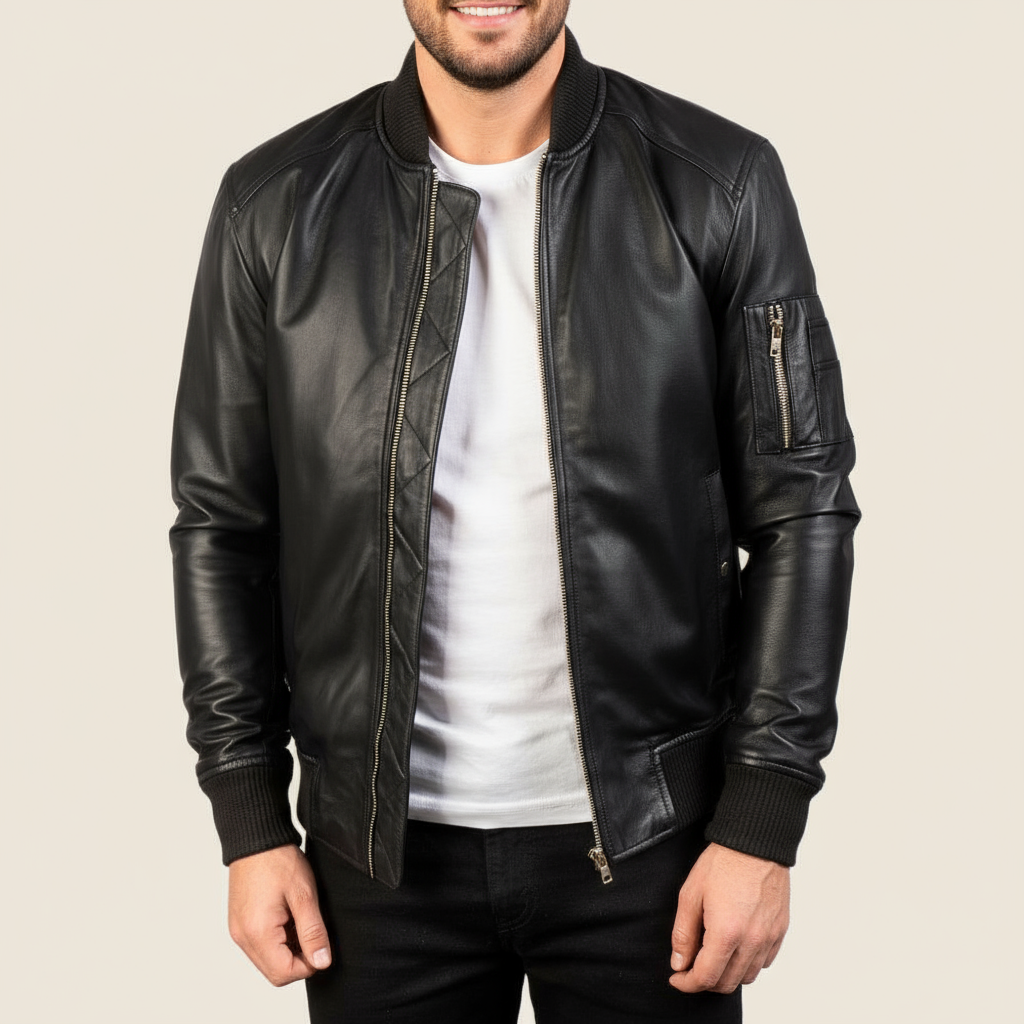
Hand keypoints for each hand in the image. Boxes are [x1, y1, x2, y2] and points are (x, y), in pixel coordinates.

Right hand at [227, 843, 332, 986]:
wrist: (256, 837)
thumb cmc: (279, 861)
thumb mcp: (304, 895)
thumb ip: (313, 932)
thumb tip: (322, 962)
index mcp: (257, 933)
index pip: (283, 974)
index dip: (308, 965)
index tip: (321, 944)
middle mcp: (242, 937)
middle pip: (274, 972)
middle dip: (298, 959)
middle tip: (312, 931)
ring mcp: (238, 930)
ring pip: (267, 960)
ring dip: (288, 949)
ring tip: (300, 919)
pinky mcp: (239, 923)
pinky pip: (260, 945)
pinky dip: (277, 940)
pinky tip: (289, 916)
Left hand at [669, 842, 788, 993]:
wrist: (755, 843)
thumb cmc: (722, 863)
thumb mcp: (690, 894)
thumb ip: (683, 933)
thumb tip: (679, 963)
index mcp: (726, 933)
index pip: (706, 977)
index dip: (687, 983)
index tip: (677, 978)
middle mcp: (751, 941)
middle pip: (727, 983)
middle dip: (704, 982)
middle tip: (690, 968)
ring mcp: (769, 937)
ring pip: (747, 977)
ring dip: (727, 974)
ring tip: (712, 956)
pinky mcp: (780, 931)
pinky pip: (764, 962)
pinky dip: (748, 963)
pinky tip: (735, 947)